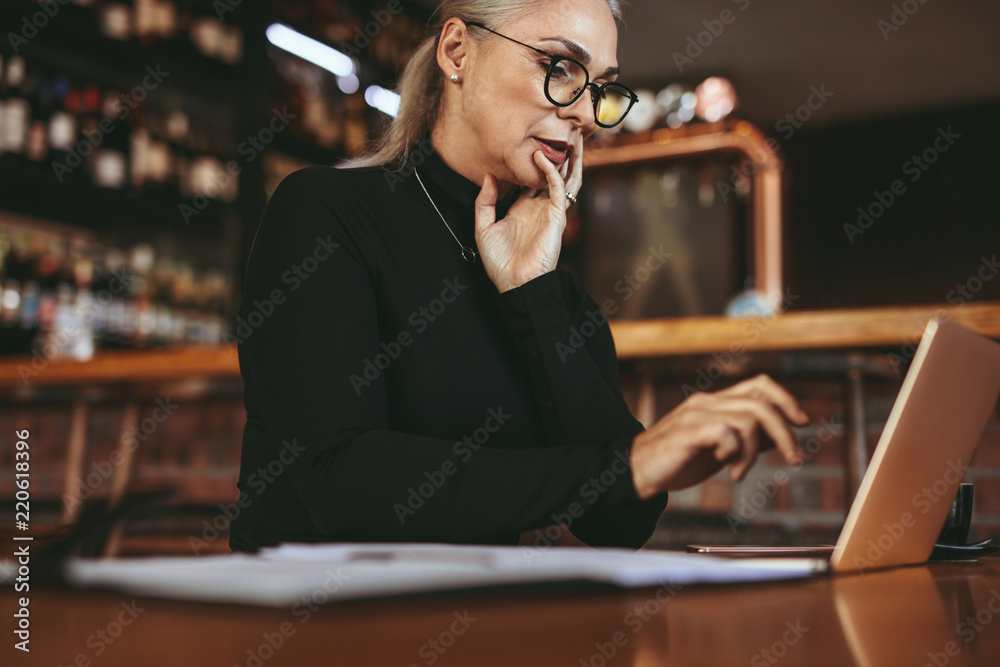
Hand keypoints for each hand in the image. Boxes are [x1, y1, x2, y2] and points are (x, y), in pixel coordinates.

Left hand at [474, 133, 583, 292]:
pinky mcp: (557, 217)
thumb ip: (485, 201)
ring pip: (564, 178)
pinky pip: (558, 189)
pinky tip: (542, 157)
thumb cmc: (499, 262)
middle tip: (557, 132)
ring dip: (568, 158)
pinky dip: (551, 172)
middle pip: (553, 175)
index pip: (530, 179)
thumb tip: (489, 176)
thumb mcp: (483, 228)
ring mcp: (550, 211)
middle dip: (558, 154)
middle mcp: (539, 207)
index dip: (531, 162)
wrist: (514, 284)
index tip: (524, 141)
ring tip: (569, 136)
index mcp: (523, 209)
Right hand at [629, 374, 810, 499]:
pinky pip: (727, 433)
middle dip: (785, 432)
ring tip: (741, 472)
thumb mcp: (718, 449)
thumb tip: (779, 437)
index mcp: (716, 402)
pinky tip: (727, 468)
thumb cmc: (677, 461)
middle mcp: (707, 402)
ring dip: (754, 452)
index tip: (804, 422)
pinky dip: (736, 453)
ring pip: (748, 420)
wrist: (636, 471)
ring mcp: (697, 414)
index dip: (786, 400)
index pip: (759, 385)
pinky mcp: (688, 431)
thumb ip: (745, 439)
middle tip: (795, 459)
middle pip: (761, 402)